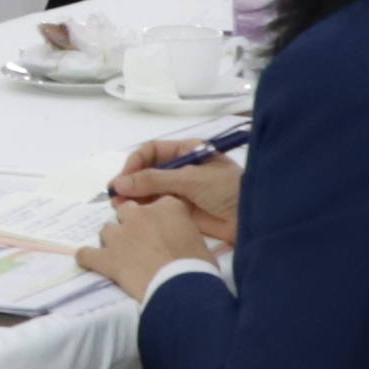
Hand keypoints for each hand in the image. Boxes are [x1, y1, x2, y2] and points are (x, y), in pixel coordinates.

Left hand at [88, 190, 226, 293]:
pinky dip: (88, 258)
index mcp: (166, 206)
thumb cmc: (197, 265)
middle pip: (127, 211)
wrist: (182, 288)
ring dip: (113, 240)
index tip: (160, 231)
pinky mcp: (107, 257)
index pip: (155, 204)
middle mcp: (139, 215)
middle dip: (132, 224)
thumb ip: (179, 226)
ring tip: (122, 256)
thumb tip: (174, 233)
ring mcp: (120, 235)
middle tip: (141, 243)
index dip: (156, 219)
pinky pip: (86, 254)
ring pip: (107, 230)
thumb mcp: (197, 236)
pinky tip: (92, 262)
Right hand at [111, 143, 244, 240]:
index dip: (135, 162)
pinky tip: (134, 215)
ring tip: (120, 207)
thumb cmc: (226, 189)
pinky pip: (157, 206)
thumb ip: (155, 180)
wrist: (252, 217)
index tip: (124, 178)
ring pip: (149, 190)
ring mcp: (180, 190)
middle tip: (116, 195)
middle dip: (131, 181)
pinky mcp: (181, 210)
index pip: (152, 151)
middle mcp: (181, 169)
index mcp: (187, 152)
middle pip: (147, 171)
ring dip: (134, 197)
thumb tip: (121, 183)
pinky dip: (144, 210)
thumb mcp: (191, 179)